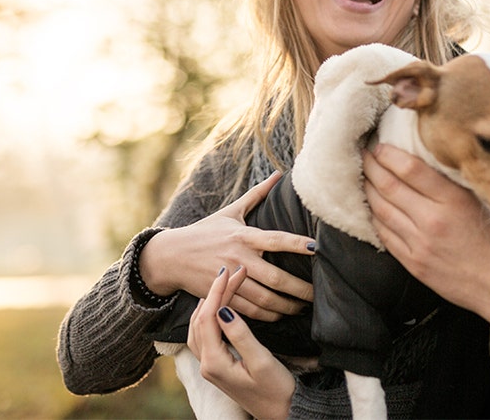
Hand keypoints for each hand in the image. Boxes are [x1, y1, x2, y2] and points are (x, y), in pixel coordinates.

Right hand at [139, 171, 315, 320]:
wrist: (170, 256)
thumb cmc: (205, 232)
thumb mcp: (230, 212)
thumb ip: (257, 195)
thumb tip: (280, 174)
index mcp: (243, 236)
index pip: (276, 240)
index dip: (298, 244)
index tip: (317, 249)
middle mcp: (238, 258)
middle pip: (274, 278)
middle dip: (299, 289)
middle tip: (319, 295)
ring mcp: (229, 279)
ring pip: (264, 299)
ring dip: (286, 306)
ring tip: (303, 307)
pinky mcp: (220, 295)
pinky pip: (249, 311)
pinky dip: (267, 316)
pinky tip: (280, 314)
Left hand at [187, 266, 294, 419]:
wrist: (282, 414)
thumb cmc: (277, 390)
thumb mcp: (262, 361)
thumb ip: (241, 335)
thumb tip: (224, 309)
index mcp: (214, 362)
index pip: (208, 317)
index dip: (218, 291)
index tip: (230, 271)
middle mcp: (207, 364)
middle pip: (200, 320)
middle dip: (214, 293)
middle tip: (231, 272)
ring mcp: (211, 366)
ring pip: (199, 327)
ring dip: (210, 303)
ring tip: (225, 284)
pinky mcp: (218, 365)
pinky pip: (206, 335)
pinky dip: (210, 315)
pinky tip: (221, 306)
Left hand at [363, 144, 489, 321]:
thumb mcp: (485, 202)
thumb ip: (456, 184)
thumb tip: (426, 162)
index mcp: (454, 200)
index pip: (410, 169)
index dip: (389, 154)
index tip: (380, 146)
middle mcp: (432, 220)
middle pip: (390, 187)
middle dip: (372, 168)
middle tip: (364, 155)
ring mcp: (420, 244)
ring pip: (382, 211)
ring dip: (369, 191)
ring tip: (364, 177)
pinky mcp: (414, 263)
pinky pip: (386, 236)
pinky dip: (375, 218)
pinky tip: (372, 208)